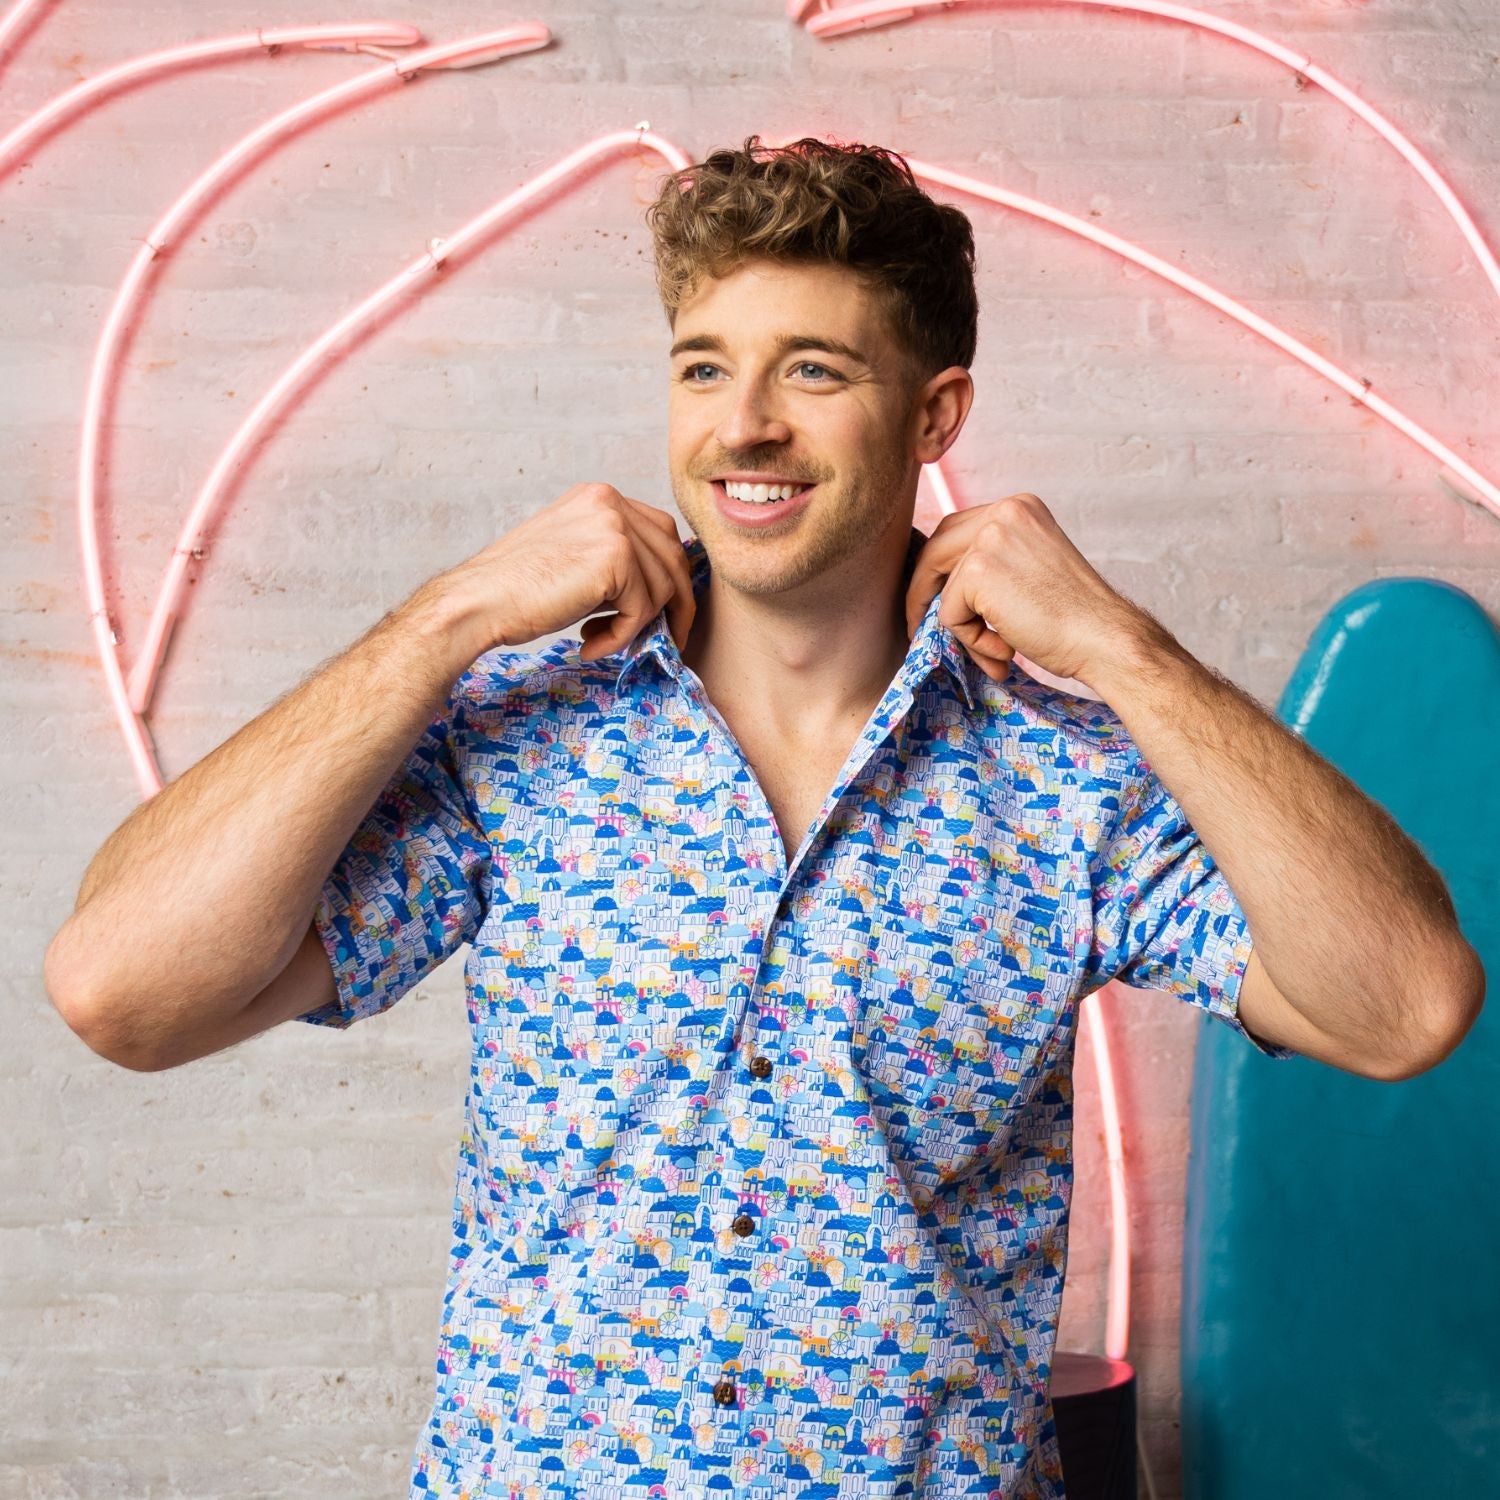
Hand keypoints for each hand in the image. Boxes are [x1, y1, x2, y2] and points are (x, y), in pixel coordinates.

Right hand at [433, 482, 695, 659]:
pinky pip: (643, 608)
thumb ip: (615, 561)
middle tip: (662, 636)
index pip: (660, 533)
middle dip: (674, 602)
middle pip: (672, 555)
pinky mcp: (614, 557)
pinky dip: (623, 635)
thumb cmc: (517, 590)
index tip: (662, 612)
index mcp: (599, 497)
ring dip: (640, 624)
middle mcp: (609, 501)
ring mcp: (613, 525)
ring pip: (663, 585)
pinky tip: (590, 644)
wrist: (478, 602)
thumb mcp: (574, 558)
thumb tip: (664, 590)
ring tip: (601, 640)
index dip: (668, 576)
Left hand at [903, 493, 1161, 691]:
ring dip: (963, 628)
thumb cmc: (1074, 618)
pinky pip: (949, 615)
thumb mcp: (1029, 571)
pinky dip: (971, 641)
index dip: (940, 571)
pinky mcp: (979, 571)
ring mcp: (990, 538)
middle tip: (924, 628)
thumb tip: (935, 588)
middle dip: (925, 592)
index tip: (935, 601)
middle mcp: (1004, 512)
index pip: (956, 532)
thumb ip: (991, 565)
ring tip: (998, 650)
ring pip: (942, 588)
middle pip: (936, 549)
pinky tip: (1006, 649)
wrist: (1104, 638)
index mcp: (1020, 508)